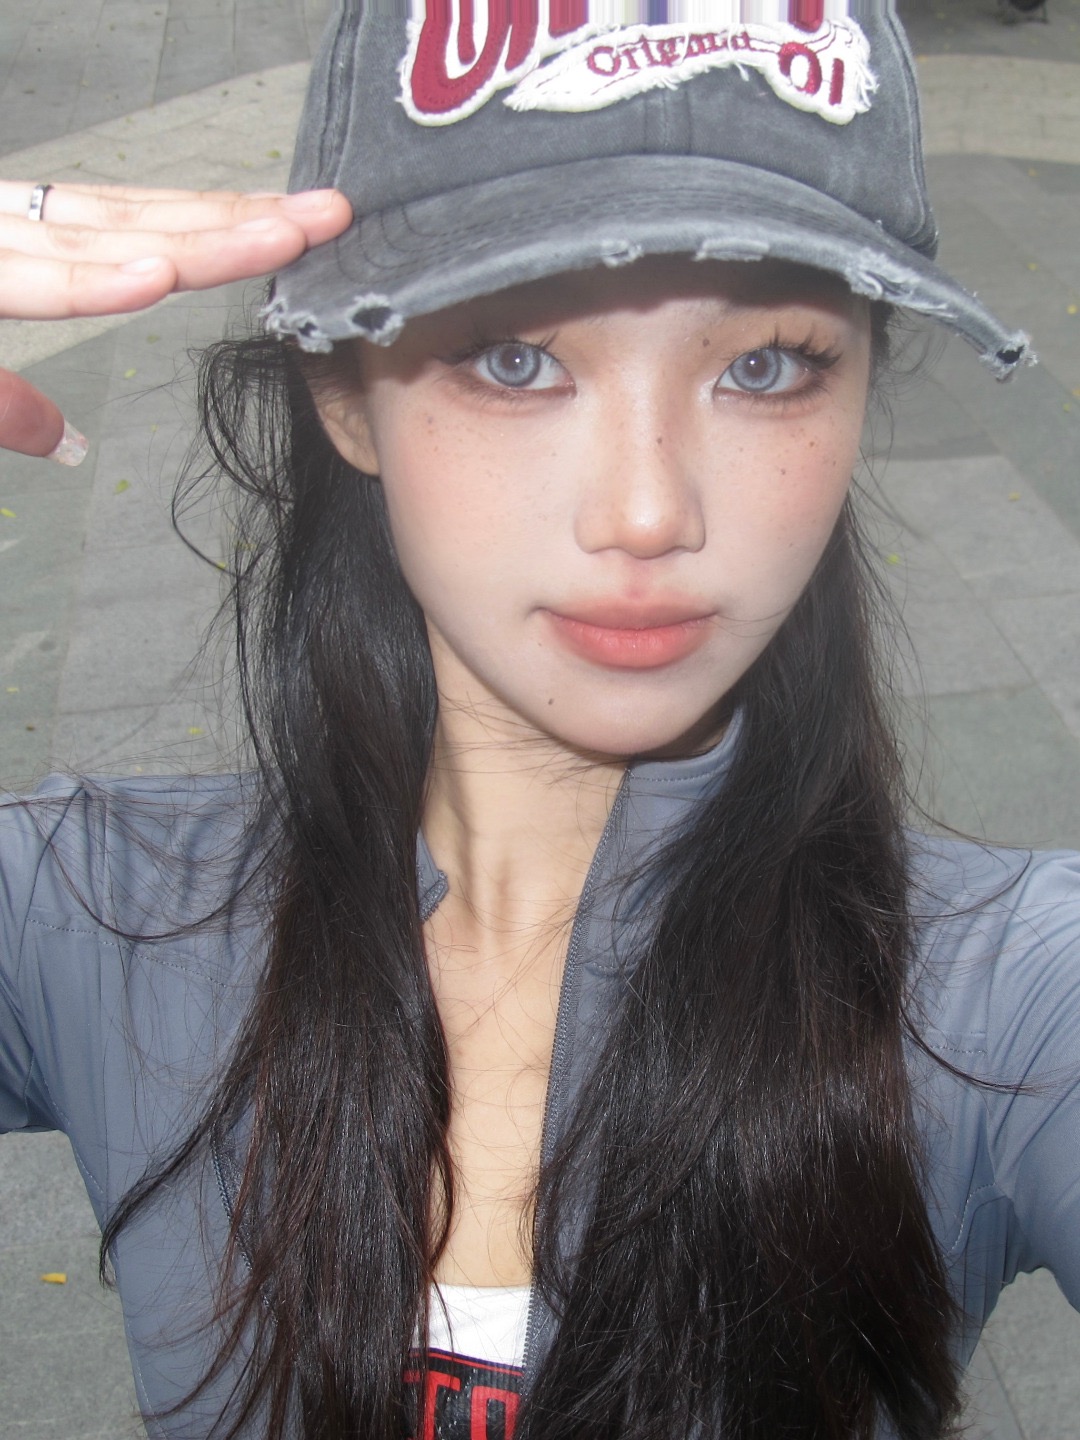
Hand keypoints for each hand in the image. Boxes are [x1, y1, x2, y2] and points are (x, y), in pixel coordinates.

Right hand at [0, 181, 351, 462]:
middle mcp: (10, 235)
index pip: (132, 234)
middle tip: (331, 216)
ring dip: (198, 243)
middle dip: (241, 223)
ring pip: (101, 246)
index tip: (293, 231)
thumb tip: (67, 443)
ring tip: (282, 239)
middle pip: (140, 227)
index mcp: (19, 251)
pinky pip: (18, 286)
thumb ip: (9, 405)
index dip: (217, 231)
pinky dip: (90, 284)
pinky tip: (156, 277)